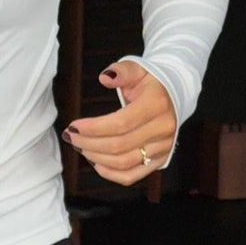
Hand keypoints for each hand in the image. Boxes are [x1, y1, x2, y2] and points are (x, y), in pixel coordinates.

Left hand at [61, 61, 176, 185]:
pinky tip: (96, 162)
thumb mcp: (138, 69)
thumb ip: (122, 71)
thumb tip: (105, 77)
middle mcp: (163, 128)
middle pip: (119, 145)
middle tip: (71, 136)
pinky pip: (132, 175)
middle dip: (88, 143)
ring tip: (80, 146)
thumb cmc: (150, 83)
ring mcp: (163, 147)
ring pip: (123, 163)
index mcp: (157, 104)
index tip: (74, 126)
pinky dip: (110, 173)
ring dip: (95, 157)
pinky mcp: (159, 160)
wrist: (173, 96)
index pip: (120, 123)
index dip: (93, 128)